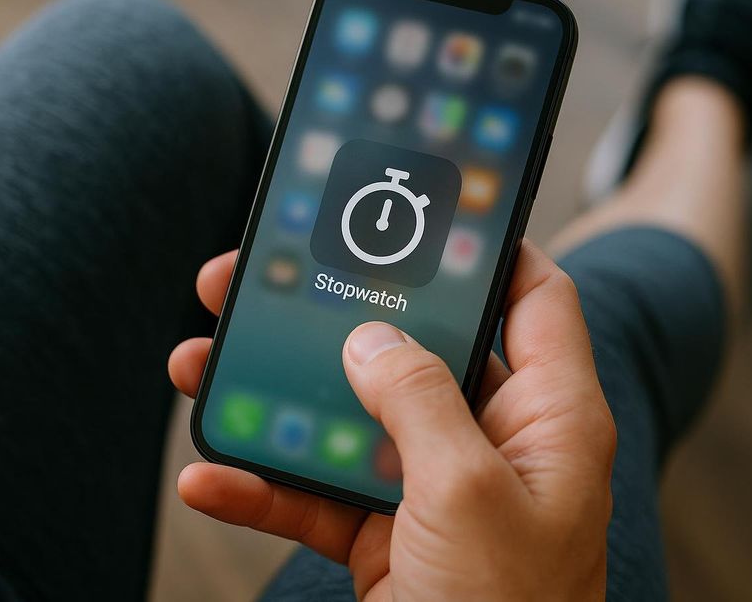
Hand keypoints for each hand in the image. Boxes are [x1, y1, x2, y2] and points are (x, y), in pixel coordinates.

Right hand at [168, 240, 614, 600]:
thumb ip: (419, 400)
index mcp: (550, 419)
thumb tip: (369, 338)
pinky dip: (265, 485)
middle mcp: (495, 444)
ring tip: (200, 361)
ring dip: (276, 395)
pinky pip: (320, 495)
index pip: (535, 300)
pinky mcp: (388, 538)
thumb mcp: (469, 494)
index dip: (490, 249)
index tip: (424, 214)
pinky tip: (208, 473)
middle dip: (337, 315)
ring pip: (351, 419)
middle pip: (413, 349)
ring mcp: (437, 491)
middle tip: (265, 280)